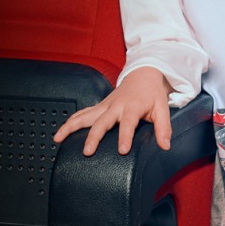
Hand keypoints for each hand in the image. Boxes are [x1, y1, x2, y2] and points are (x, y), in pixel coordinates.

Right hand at [53, 67, 172, 155]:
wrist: (143, 74)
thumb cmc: (152, 93)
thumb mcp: (163, 108)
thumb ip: (163, 127)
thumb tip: (165, 146)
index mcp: (133, 106)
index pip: (128, 122)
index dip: (125, 136)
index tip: (122, 150)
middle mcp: (116, 105)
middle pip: (102, 121)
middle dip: (94, 136)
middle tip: (87, 151)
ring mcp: (105, 105)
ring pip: (86, 115)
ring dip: (72, 126)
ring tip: (59, 139)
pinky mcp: (100, 106)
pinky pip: (83, 113)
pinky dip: (71, 122)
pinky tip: (60, 133)